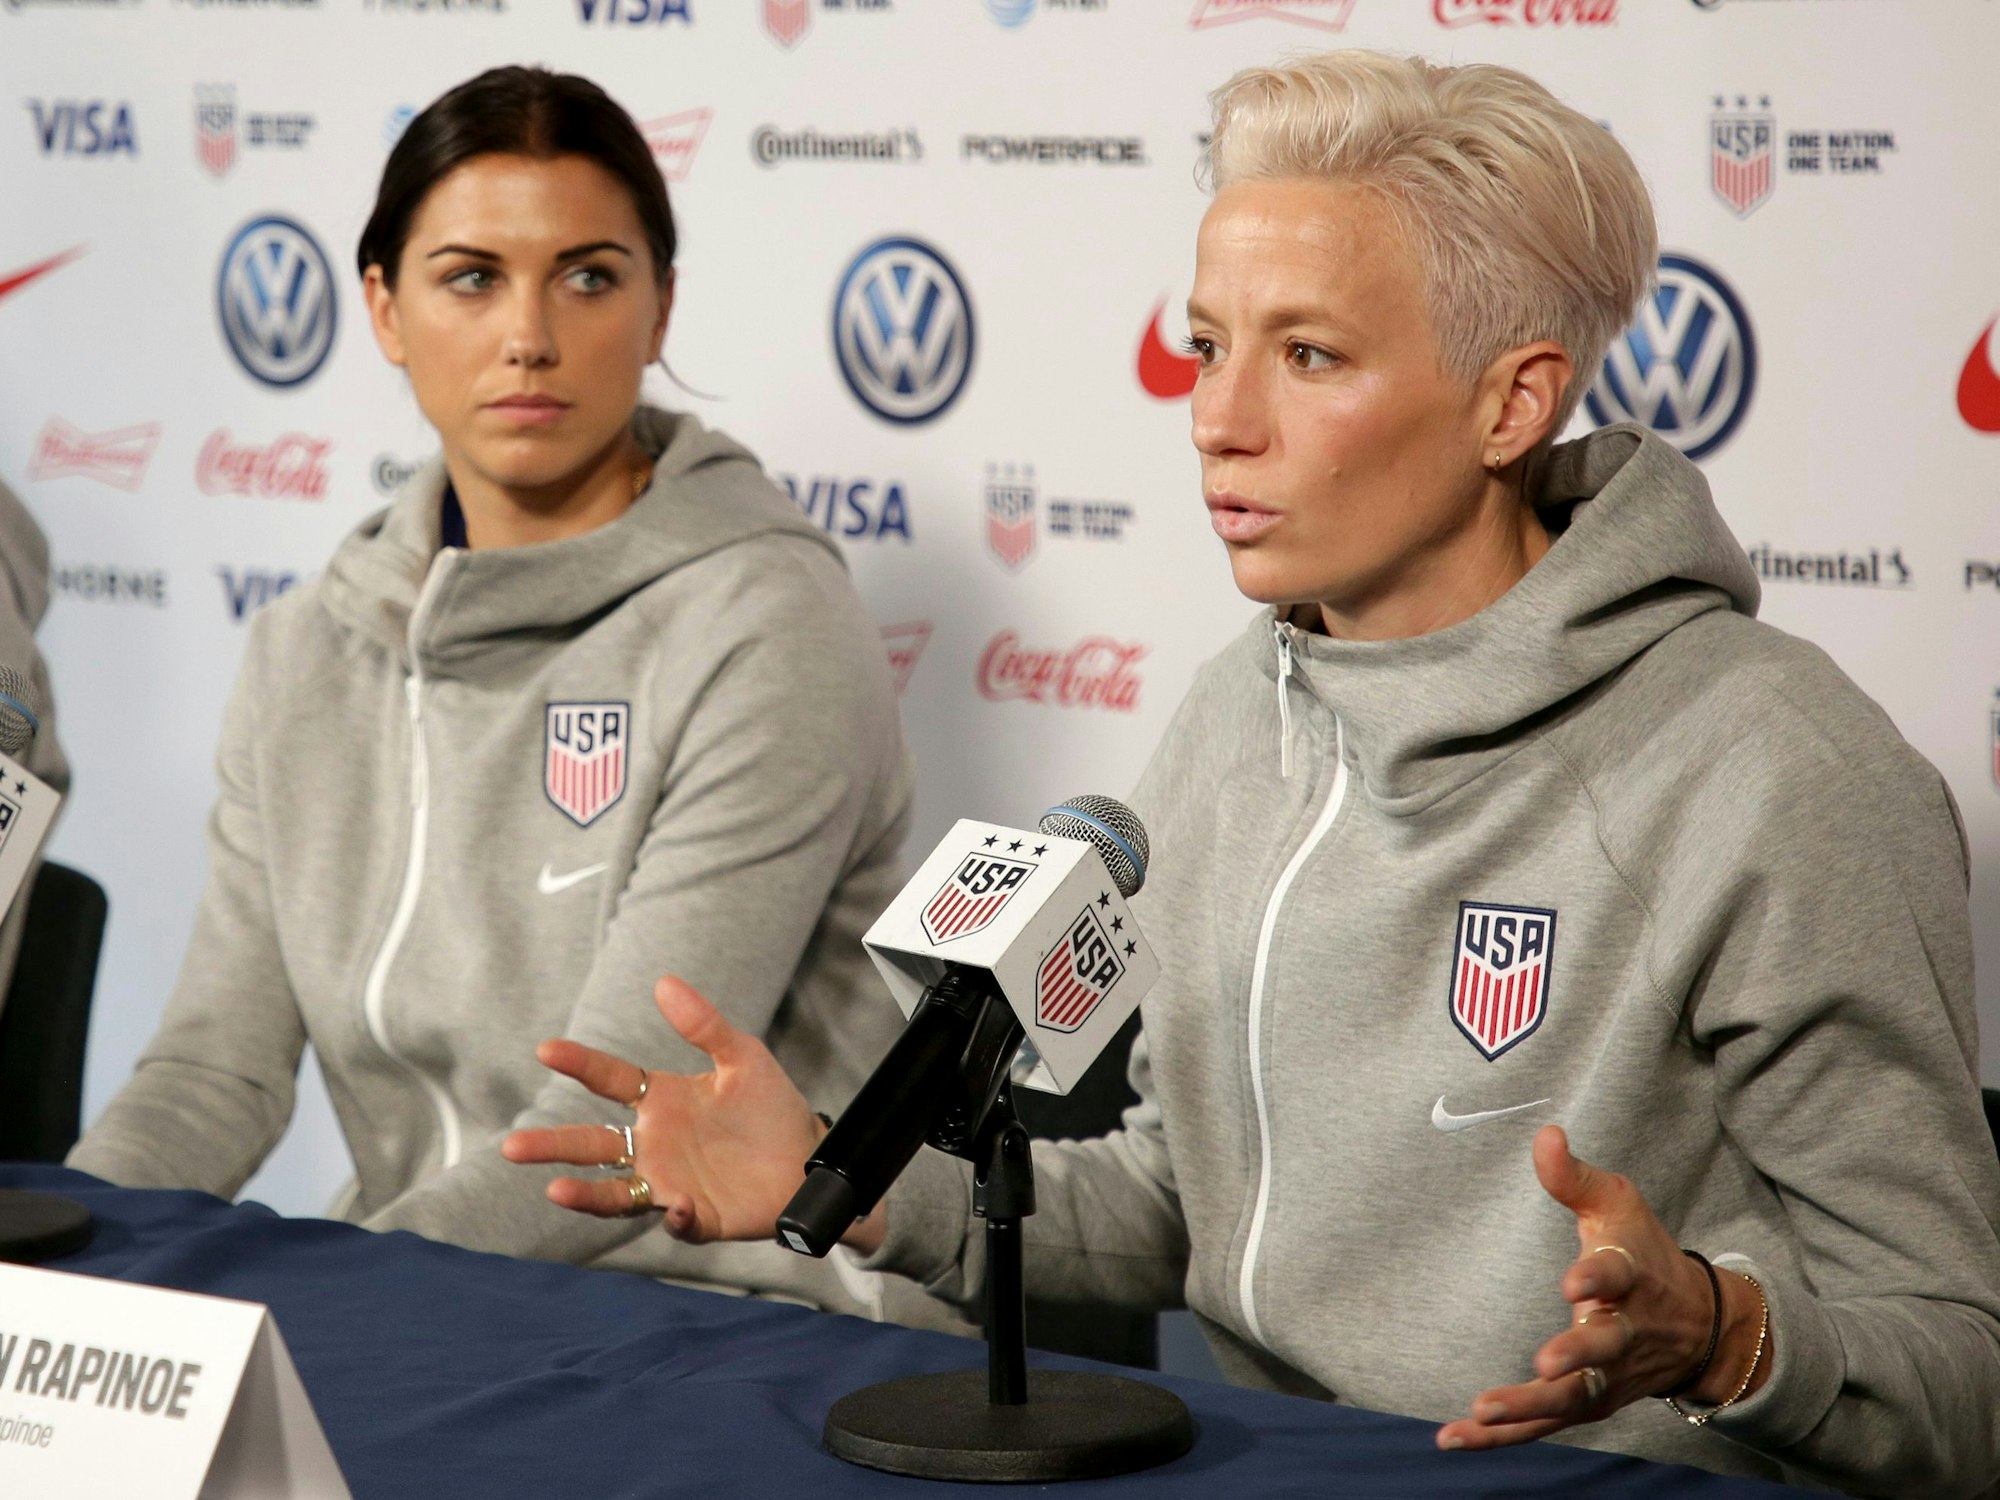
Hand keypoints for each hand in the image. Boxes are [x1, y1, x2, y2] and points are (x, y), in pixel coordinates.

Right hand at [502, 976, 823, 1244]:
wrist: (810, 1161)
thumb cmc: (771, 1108)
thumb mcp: (742, 1057)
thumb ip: (704, 1025)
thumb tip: (663, 981)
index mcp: (661, 1101)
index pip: (610, 1080)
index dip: (580, 1064)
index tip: (546, 1049)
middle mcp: (655, 1144)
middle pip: (593, 1144)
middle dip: (553, 1146)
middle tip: (513, 1147)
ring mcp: (671, 1183)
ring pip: (614, 1192)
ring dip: (585, 1194)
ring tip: (554, 1190)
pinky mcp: (699, 1217)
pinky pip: (678, 1221)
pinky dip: (675, 1217)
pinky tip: (678, 1205)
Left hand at [1437, 1125, 1737, 1451]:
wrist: (1699, 1325)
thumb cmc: (1643, 1252)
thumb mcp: (1617, 1204)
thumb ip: (1574, 1177)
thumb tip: (1544, 1134)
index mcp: (1632, 1277)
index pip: (1617, 1276)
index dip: (1597, 1278)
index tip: (1573, 1282)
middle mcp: (1625, 1331)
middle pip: (1604, 1348)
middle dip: (1577, 1355)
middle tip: (1545, 1363)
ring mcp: (1608, 1375)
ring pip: (1572, 1399)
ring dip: (1529, 1407)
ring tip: (1483, 1410)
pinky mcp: (1589, 1403)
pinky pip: (1545, 1424)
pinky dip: (1504, 1434)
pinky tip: (1454, 1436)